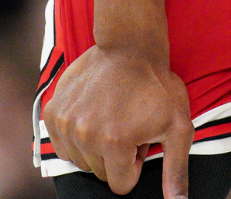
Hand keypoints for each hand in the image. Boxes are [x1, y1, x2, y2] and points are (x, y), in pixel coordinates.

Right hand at [43, 45, 193, 197]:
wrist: (128, 46)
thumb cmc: (158, 87)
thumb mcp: (178, 128)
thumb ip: (176, 170)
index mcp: (115, 143)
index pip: (121, 184)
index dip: (135, 164)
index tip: (141, 139)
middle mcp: (84, 136)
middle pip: (100, 173)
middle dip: (115, 156)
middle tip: (128, 125)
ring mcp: (65, 123)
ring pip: (80, 161)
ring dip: (95, 147)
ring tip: (112, 117)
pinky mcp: (52, 112)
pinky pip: (62, 145)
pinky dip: (76, 137)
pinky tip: (93, 114)